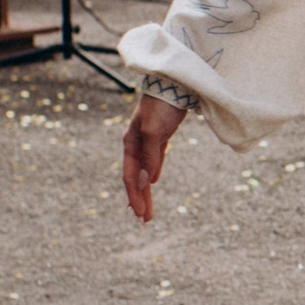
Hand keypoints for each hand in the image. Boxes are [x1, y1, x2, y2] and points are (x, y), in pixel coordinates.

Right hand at [122, 93, 185, 222]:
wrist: (174, 82)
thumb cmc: (162, 106)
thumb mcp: (154, 132)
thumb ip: (150, 158)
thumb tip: (147, 184)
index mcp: (130, 144)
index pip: (131, 178)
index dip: (136, 197)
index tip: (142, 216)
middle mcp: (135, 144)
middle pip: (136, 178)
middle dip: (139, 200)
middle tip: (144, 222)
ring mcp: (146, 140)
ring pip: (144, 171)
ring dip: (145, 190)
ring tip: (146, 208)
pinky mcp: (158, 135)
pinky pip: (152, 161)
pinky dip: (151, 174)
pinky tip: (152, 182)